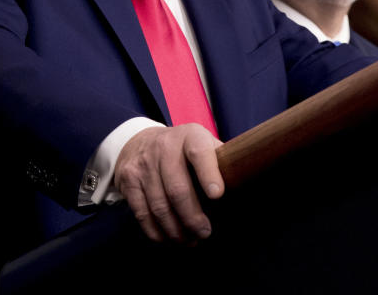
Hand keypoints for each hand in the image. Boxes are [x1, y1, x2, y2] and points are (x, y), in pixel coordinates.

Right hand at [114, 124, 223, 242]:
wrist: (139, 140)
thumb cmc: (184, 150)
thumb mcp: (204, 144)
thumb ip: (223, 161)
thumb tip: (249, 188)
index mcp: (190, 137)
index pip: (199, 153)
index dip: (208, 173)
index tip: (218, 195)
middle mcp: (164, 147)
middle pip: (177, 189)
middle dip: (192, 218)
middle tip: (204, 233)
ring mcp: (143, 164)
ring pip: (159, 206)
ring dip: (176, 230)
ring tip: (189, 241)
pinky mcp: (128, 180)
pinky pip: (142, 213)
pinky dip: (156, 232)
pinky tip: (168, 239)